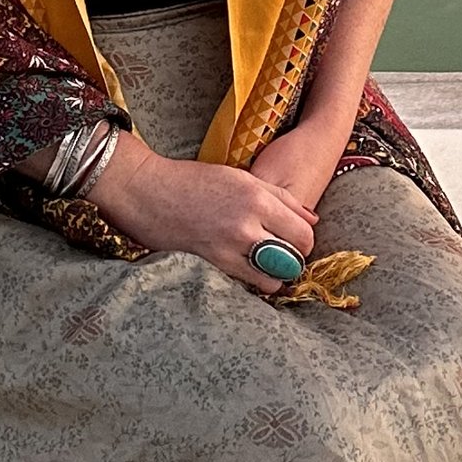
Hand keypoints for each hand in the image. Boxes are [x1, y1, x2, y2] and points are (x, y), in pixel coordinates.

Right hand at [87, 137, 317, 294]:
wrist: (148, 190)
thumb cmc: (193, 180)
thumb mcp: (241, 178)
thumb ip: (280, 197)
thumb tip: (312, 218)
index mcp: (257, 198)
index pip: (304, 233)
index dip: (305, 242)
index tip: (296, 242)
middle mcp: (247, 224)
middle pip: (294, 258)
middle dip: (293, 260)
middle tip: (283, 256)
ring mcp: (229, 247)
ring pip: (274, 278)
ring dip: (274, 275)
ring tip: (264, 266)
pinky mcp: (212, 263)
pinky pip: (247, 283)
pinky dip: (252, 280)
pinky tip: (244, 270)